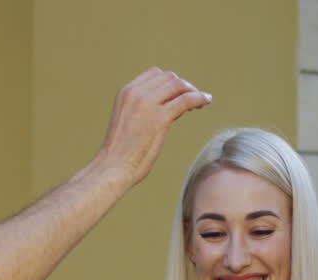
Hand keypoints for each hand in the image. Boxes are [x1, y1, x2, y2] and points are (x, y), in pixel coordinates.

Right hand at [95, 67, 211, 187]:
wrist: (112, 167)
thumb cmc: (120, 152)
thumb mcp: (127, 121)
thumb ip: (142, 110)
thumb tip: (169, 108)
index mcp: (126, 92)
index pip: (155, 74)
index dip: (170, 82)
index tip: (178, 94)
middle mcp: (136, 93)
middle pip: (169, 77)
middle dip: (183, 86)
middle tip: (192, 100)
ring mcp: (147, 104)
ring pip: (178, 85)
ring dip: (192, 91)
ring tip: (200, 102)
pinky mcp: (159, 118)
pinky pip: (186, 100)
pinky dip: (199, 98)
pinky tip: (206, 101)